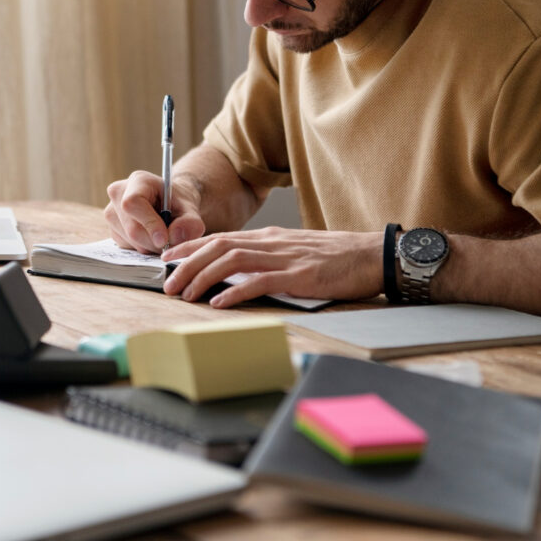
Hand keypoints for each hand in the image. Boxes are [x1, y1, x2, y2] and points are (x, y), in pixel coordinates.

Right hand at [104, 171, 205, 253]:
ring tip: (163, 236)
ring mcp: (111, 211)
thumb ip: (190, 223)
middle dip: (153, 242)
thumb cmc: (179, 204)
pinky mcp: (112, 228)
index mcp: (138, 181)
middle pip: (131, 228)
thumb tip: (174, 236)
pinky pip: (126, 246)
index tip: (164, 240)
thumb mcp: (191, 210)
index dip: (148, 223)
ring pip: (129, 240)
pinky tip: (151, 237)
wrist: (171, 206)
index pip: (133, 203)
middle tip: (171, 243)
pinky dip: (142, 247)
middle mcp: (118, 193)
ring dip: (149, 246)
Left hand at [161, 227, 382, 307]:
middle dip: (187, 264)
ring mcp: (285, 257)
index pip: (220, 238)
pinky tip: (219, 302)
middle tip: (167, 283)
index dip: (190, 247)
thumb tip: (239, 271)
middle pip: (218, 247)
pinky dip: (235, 291)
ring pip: (231, 261)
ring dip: (203, 277)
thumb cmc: (337, 258)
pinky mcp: (299, 275)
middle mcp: (271, 243)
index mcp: (269, 237)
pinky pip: (260, 281)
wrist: (373, 255)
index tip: (167, 258)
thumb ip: (268, 257)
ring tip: (185, 294)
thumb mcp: (295, 251)